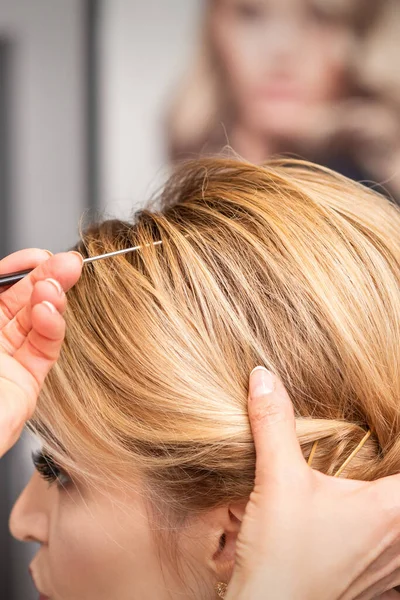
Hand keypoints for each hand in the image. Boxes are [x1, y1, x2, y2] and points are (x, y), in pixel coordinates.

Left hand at [0, 248, 82, 457]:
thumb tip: (14, 271)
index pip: (2, 286)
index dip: (21, 268)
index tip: (39, 256)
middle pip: (23, 299)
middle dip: (47, 277)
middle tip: (69, 264)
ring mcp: (10, 358)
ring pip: (38, 320)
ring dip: (52, 298)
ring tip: (59, 284)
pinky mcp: (28, 380)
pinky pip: (45, 347)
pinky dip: (53, 326)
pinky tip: (52, 311)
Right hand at [225, 367, 399, 599]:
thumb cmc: (279, 556)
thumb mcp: (276, 481)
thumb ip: (273, 424)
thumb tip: (262, 376)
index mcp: (389, 508)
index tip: (390, 430)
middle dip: (395, 470)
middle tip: (381, 455)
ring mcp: (392, 568)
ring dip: (392, 507)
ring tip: (372, 489)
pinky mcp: (378, 587)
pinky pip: (397, 557)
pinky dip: (390, 536)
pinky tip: (365, 526)